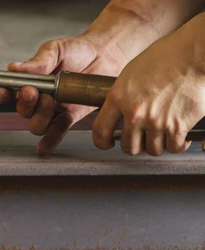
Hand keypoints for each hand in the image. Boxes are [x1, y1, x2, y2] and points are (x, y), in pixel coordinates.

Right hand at [0, 35, 126, 154]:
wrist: (105, 54)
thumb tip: (13, 68)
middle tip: (34, 92)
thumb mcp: (55, 50)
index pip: (10, 93)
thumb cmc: (77, 50)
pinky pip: (57, 132)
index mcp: (30, 83)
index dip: (3, 94)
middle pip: (23, 112)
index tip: (2, 90)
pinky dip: (50, 141)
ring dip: (40, 116)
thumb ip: (37, 62)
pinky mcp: (70, 117)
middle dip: (26, 103)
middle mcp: (38, 100)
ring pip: (37, 124)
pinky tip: (43, 148)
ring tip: (51, 100)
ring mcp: (53, 110)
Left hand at [92, 15, 204, 155]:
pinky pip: (173, 147)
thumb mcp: (131, 73)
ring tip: (161, 135)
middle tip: (141, 139)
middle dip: (134, 145)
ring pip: (152, 150)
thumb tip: (120, 110)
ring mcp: (156, 121)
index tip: (107, 144)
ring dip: (157, 145)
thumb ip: (122, 95)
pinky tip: (179, 137)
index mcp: (118, 98)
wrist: (193, 54)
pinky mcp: (177, 126)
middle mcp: (134, 113)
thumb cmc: (167, 56)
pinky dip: (177, 145)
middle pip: (128, 147)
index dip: (102, 142)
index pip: (100, 131)